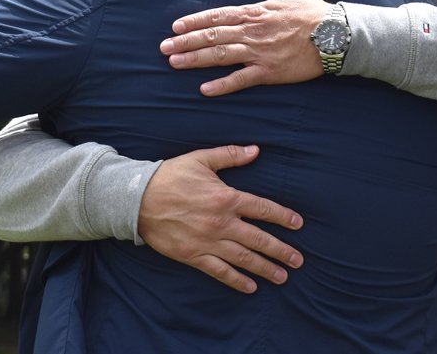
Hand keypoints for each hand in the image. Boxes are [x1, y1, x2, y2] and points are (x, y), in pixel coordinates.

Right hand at [137, 144, 303, 293]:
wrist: (137, 199)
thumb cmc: (170, 176)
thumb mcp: (201, 159)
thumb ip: (230, 155)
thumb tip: (255, 150)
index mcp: (226, 198)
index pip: (262, 209)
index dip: (283, 217)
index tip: (298, 225)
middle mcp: (221, 222)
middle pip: (259, 239)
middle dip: (281, 251)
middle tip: (299, 260)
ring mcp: (208, 241)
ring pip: (244, 259)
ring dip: (265, 268)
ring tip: (283, 276)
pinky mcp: (193, 255)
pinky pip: (220, 271)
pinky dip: (237, 281)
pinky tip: (251, 287)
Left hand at [159, 0, 327, 95]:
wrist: (336, 35)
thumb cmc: (314, 12)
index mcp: (255, 11)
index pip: (217, 15)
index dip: (194, 21)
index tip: (175, 27)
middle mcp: (252, 31)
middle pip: (212, 35)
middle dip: (185, 42)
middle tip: (163, 48)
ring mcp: (259, 52)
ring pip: (220, 55)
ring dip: (195, 59)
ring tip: (174, 63)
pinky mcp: (269, 72)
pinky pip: (241, 79)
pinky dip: (222, 85)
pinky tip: (204, 89)